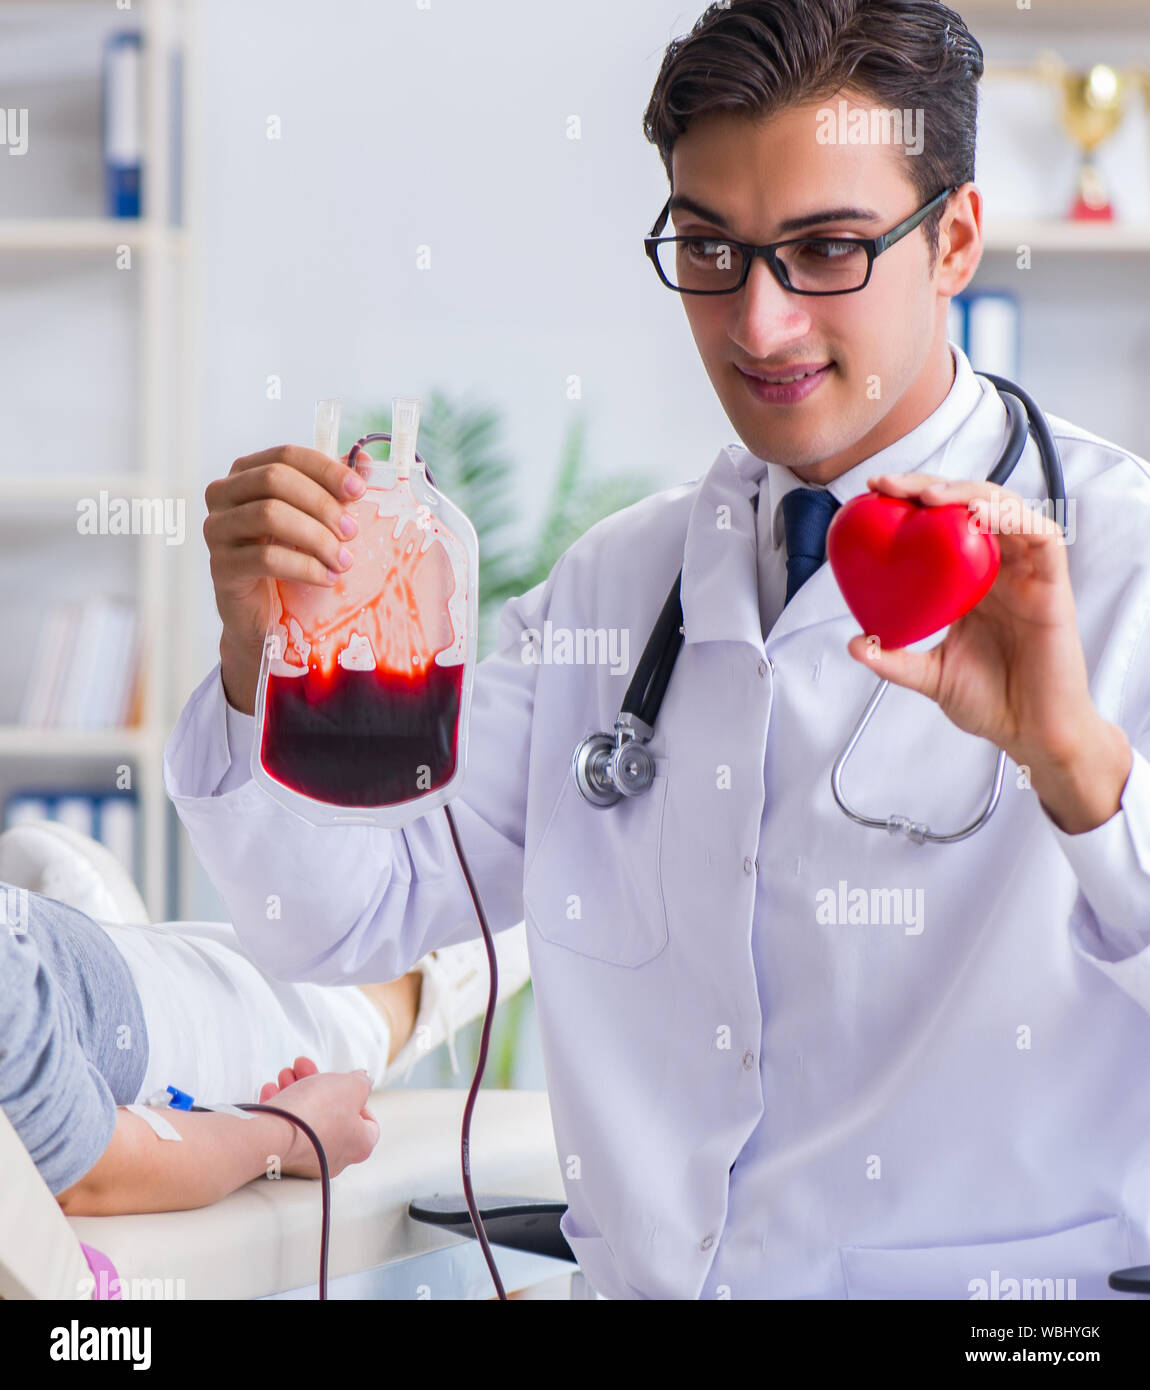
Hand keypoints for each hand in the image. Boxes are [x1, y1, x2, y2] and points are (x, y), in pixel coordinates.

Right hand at [203, 445, 370, 711]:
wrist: (264, 615)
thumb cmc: (290, 559)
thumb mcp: (314, 519)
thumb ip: (334, 489)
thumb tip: (367, 461)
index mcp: (245, 473)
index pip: (285, 455)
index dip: (325, 469)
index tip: (359, 491)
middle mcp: (222, 495)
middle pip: (274, 480)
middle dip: (321, 504)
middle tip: (352, 531)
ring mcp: (216, 530)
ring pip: (269, 515)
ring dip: (316, 537)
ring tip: (344, 560)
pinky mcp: (220, 567)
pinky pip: (265, 558)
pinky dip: (304, 567)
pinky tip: (327, 579)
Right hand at [256, 1055, 379, 1178]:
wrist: (272, 1135)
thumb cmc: (318, 1111)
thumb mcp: (352, 1085)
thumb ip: (362, 1082)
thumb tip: (362, 1081)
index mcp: (359, 1145)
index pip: (369, 1123)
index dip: (359, 1099)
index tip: (346, 1085)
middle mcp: (335, 1158)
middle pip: (332, 1114)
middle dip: (318, 1084)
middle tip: (304, 1067)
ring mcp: (306, 1160)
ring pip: (306, 1119)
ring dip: (295, 1090)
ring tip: (285, 1073)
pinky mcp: (280, 1159)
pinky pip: (285, 1129)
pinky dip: (280, 1108)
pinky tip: (271, 1090)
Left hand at [847, 474, 1131, 831]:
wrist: (1032, 734)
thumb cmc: (991, 702)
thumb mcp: (929, 677)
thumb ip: (894, 659)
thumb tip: (855, 643)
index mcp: (969, 582)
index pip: (941, 524)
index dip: (911, 501)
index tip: (872, 494)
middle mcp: (998, 570)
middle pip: (969, 504)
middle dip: (929, 485)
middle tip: (889, 487)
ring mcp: (1027, 574)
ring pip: (1006, 508)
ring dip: (968, 493)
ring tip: (930, 497)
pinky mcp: (1053, 586)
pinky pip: (1041, 537)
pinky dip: (1012, 518)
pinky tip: (980, 515)